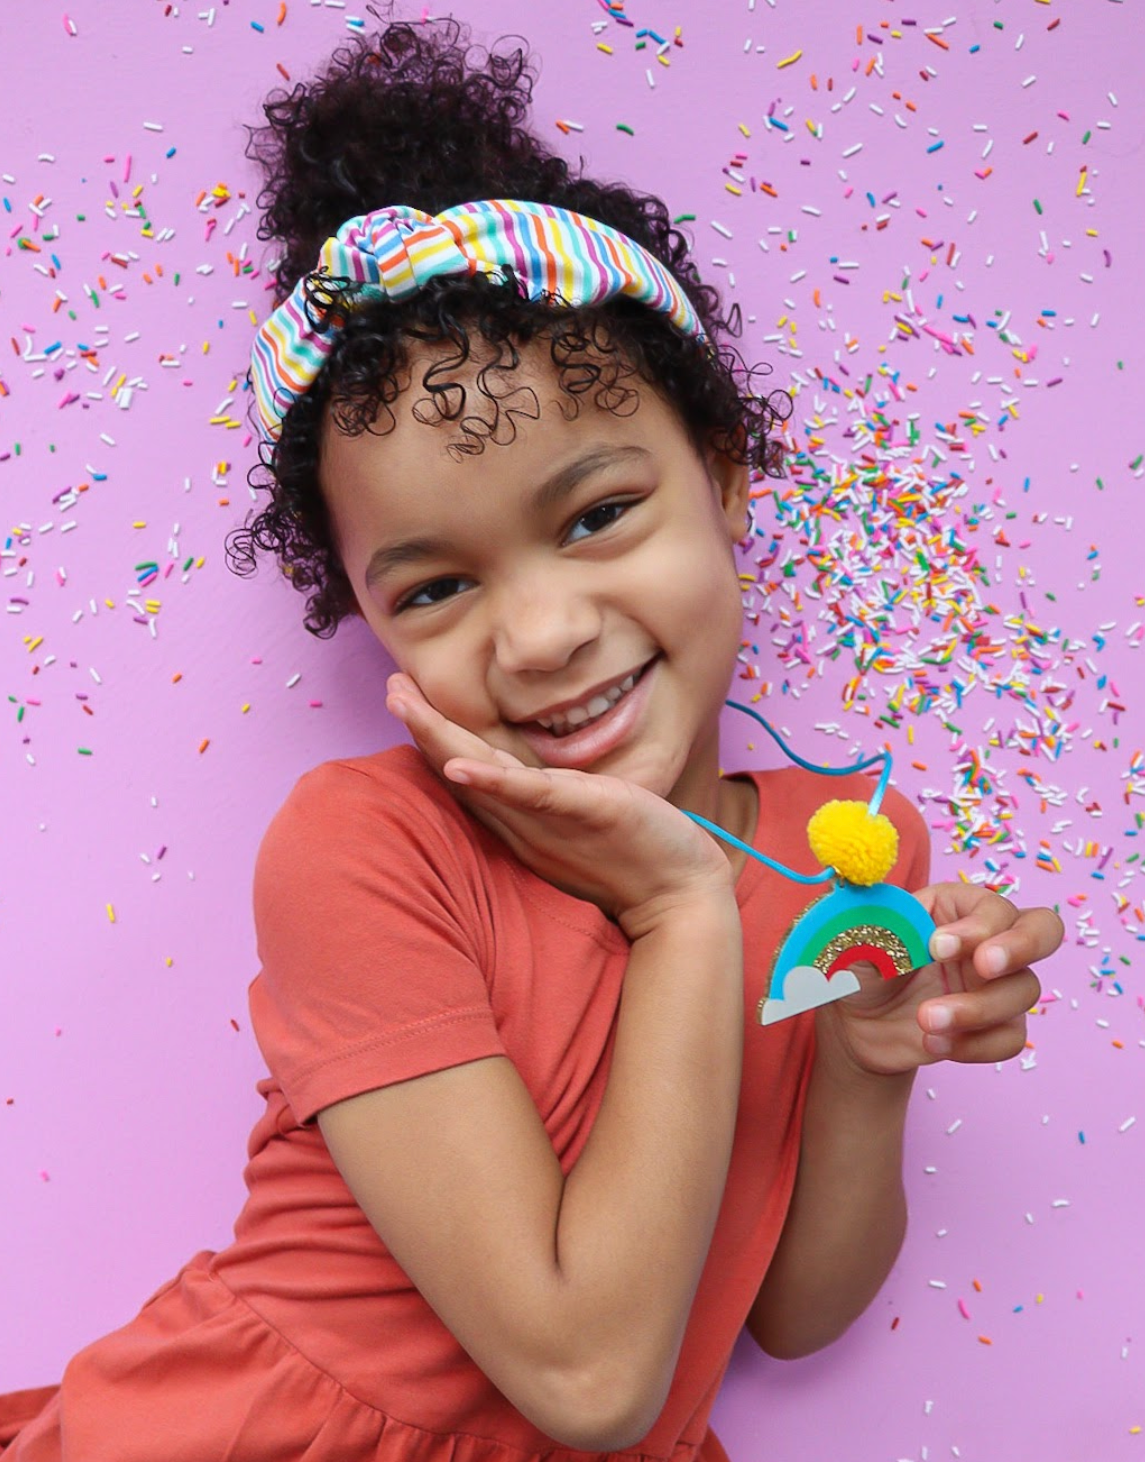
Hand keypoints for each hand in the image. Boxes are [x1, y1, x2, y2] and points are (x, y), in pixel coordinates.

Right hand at [385, 674, 733, 936]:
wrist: (681, 897)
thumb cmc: (639, 853)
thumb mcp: (586, 818)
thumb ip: (553, 800)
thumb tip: (531, 778)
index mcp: (523, 818)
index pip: (467, 772)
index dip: (433, 735)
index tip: (404, 694)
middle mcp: (525, 821)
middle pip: (460, 768)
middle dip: (423, 726)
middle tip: (390, 686)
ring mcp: (549, 820)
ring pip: (482, 776)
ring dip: (440, 740)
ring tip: (403, 705)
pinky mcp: (584, 815)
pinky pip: (532, 795)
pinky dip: (493, 781)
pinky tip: (460, 766)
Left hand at [818, 883, 1060, 1077]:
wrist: (855, 1024)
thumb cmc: (857, 967)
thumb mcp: (852, 939)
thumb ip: (867, 920)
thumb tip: (870, 898)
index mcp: (955, 906)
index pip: (992, 905)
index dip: (976, 925)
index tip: (937, 946)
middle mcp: (986, 940)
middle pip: (1043, 930)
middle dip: (1020, 946)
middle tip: (983, 967)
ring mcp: (995, 984)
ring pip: (1023, 991)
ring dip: (976, 1009)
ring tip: (925, 1020)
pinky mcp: (994, 1025)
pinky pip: (1012, 1037)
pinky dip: (976, 1045)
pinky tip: (934, 1044)